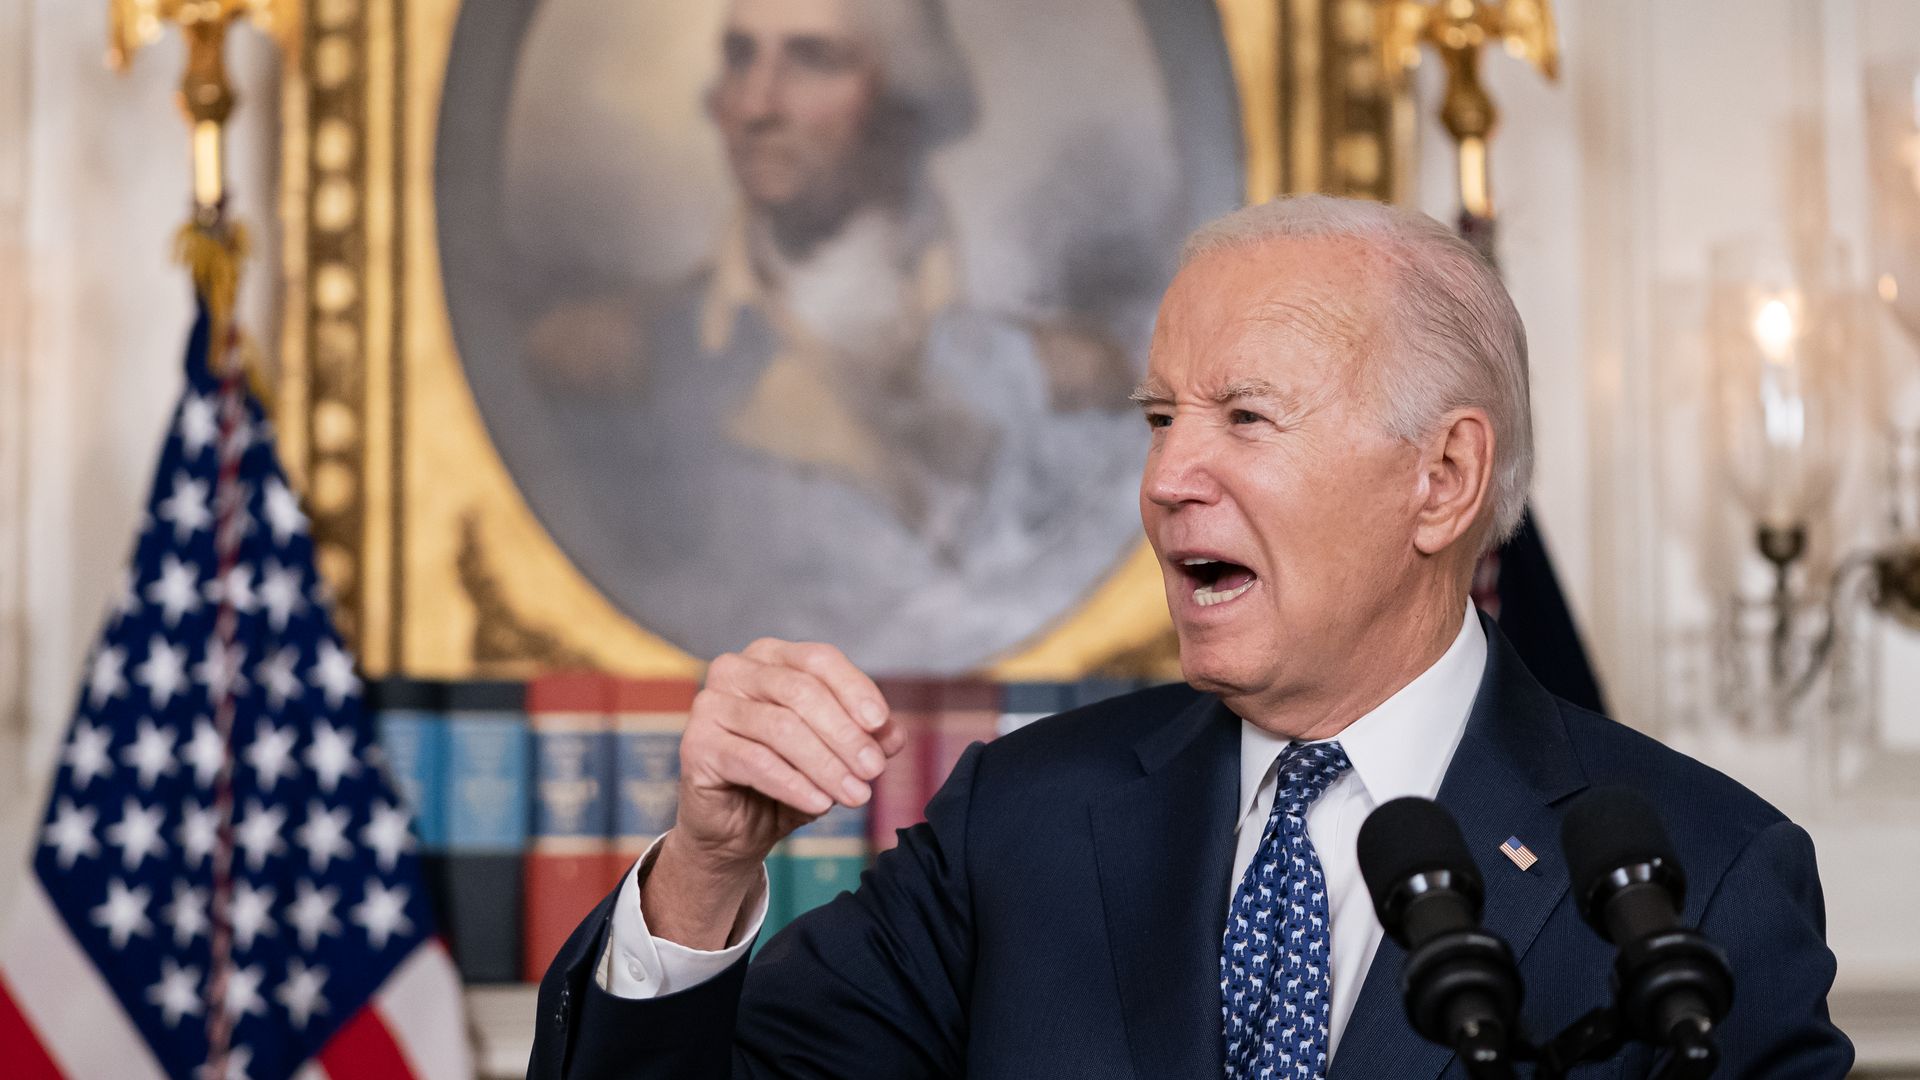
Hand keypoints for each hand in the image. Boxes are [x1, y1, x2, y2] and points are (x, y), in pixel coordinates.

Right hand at [643, 639, 901, 947]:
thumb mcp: (834, 755)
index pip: (818, 659)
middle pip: (801, 691)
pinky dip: (794, 784)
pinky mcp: (696, 745)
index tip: (881, 724)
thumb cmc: (786, 778)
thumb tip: (893, 735)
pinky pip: (755, 761)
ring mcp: (710, 705)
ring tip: (855, 795)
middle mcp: (735, 670)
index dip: (854, 689)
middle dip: (845, 734)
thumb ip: (864, 738)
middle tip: (873, 770)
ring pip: (781, 728)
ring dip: (825, 765)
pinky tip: (820, 804)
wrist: (736, 828)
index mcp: (770, 656)